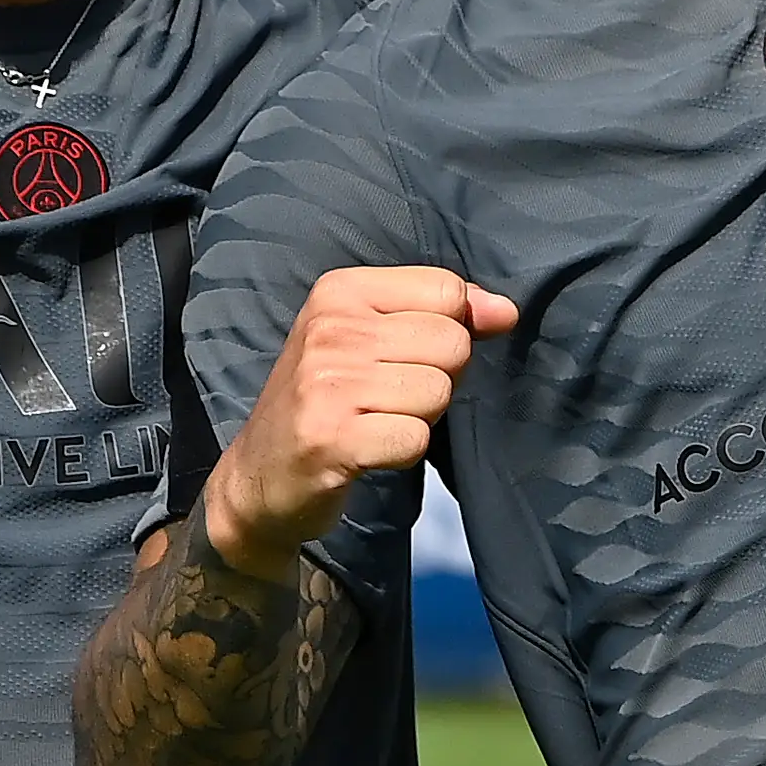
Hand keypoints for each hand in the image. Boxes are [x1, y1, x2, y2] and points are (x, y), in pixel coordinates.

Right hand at [204, 268, 514, 580]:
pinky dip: (403, 451)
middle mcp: (331, 329)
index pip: (446, 290)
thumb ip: (442, 315)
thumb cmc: (326, 398)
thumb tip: (506, 311)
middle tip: (389, 396)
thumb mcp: (371, 337)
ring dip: (419, 418)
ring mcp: (327, 383)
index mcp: (339, 291)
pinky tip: (368, 449)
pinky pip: (416, 438)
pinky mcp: (332, 438)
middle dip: (437, 378)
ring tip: (375, 420)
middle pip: (451, 343)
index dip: (451, 329)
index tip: (411, 354)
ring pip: (439, 392)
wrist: (258, 475)